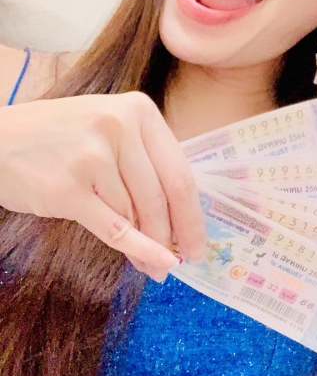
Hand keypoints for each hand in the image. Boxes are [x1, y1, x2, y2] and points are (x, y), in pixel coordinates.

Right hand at [0, 92, 205, 279]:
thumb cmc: (56, 138)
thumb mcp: (108, 128)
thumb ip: (144, 161)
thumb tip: (181, 217)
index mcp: (138, 110)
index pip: (179, 172)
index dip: (193, 213)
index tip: (201, 240)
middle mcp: (119, 127)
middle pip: (163, 196)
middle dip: (177, 235)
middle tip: (187, 260)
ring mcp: (93, 156)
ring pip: (136, 214)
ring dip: (149, 245)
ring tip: (152, 265)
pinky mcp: (68, 188)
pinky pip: (114, 228)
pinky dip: (137, 249)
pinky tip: (150, 263)